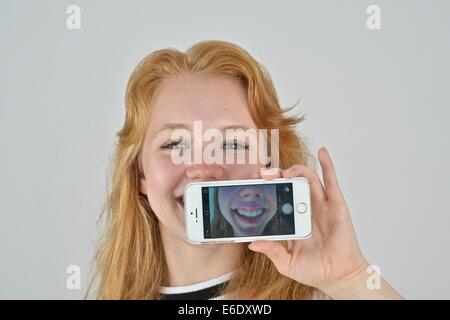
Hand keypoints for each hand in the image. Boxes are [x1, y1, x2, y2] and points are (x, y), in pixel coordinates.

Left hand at [248, 147, 368, 291]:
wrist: (338, 277)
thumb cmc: (314, 270)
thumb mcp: (286, 262)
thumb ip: (271, 251)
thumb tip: (252, 244)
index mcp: (292, 219)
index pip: (277, 196)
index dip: (267, 186)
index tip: (253, 181)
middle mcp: (305, 209)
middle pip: (290, 183)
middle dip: (277, 175)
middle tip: (265, 174)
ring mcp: (321, 205)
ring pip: (307, 178)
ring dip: (296, 170)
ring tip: (285, 172)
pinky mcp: (336, 205)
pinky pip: (331, 181)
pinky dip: (328, 165)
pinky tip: (323, 152)